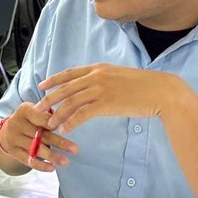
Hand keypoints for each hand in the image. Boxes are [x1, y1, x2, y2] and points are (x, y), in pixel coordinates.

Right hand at [0, 100, 77, 172]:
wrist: (6, 131)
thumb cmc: (28, 120)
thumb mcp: (35, 110)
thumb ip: (48, 114)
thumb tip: (69, 118)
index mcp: (25, 110)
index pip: (42, 118)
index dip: (54, 124)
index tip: (67, 129)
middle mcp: (17, 124)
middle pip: (41, 135)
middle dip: (59, 143)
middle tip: (75, 149)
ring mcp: (14, 139)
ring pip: (35, 149)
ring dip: (52, 156)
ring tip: (66, 162)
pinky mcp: (13, 151)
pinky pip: (28, 160)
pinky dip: (40, 165)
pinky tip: (52, 168)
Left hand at [40, 64, 179, 133]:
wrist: (160, 90)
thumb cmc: (143, 86)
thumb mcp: (119, 77)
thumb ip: (104, 80)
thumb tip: (94, 88)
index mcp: (99, 68)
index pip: (70, 73)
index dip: (54, 80)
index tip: (42, 85)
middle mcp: (96, 76)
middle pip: (65, 88)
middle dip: (49, 99)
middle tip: (37, 108)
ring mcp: (101, 89)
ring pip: (71, 102)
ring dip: (57, 114)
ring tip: (49, 124)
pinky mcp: (106, 103)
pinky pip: (82, 113)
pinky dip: (71, 122)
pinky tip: (65, 129)